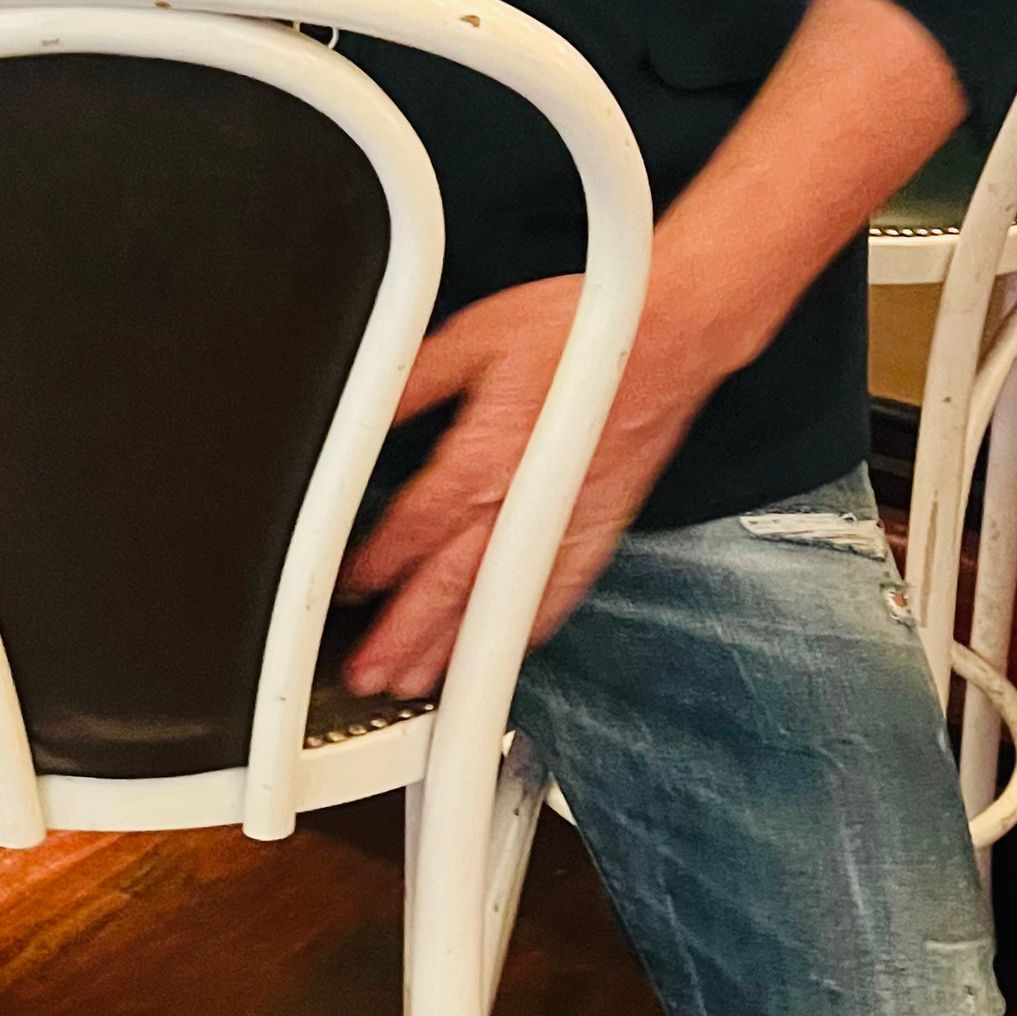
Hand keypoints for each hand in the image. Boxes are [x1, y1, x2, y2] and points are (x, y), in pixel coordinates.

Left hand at [341, 270, 717, 699]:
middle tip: (366, 674)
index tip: (345, 590)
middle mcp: (524, 501)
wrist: (671, 334)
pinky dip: (526, 632)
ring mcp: (566, 525)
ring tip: (417, 685)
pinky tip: (501, 654)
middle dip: (402, 637)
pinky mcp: (601, 531)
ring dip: (457, 652)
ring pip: (502, 604)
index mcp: (485, 454)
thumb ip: (412, 382)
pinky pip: (558, 596)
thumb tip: (364, 410)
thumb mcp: (474, 336)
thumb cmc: (584, 330)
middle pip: (450, 586)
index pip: (414, 528)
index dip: (373, 565)